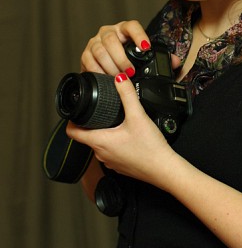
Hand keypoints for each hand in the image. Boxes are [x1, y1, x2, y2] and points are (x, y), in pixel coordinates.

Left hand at [67, 70, 177, 187]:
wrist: (164, 169)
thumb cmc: (150, 148)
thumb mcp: (138, 116)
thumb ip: (127, 95)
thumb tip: (119, 78)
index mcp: (100, 142)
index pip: (72, 132)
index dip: (71, 120)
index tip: (76, 111)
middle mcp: (101, 154)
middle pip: (87, 136)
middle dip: (91, 123)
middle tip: (99, 110)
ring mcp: (110, 162)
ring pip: (100, 144)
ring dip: (103, 133)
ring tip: (114, 121)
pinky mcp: (120, 165)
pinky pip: (111, 152)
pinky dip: (114, 142)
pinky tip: (126, 136)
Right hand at [80, 19, 180, 75]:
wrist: (106, 68)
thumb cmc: (127, 61)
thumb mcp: (143, 58)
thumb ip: (160, 59)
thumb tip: (175, 62)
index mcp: (124, 30)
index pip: (132, 26)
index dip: (139, 35)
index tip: (145, 47)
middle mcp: (108, 32)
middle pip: (111, 40)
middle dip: (122, 58)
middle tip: (130, 72)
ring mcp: (95, 42)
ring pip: (100, 50)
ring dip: (110, 66)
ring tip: (119, 77)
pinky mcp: (85, 54)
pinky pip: (89, 61)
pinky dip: (98, 71)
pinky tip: (106, 78)